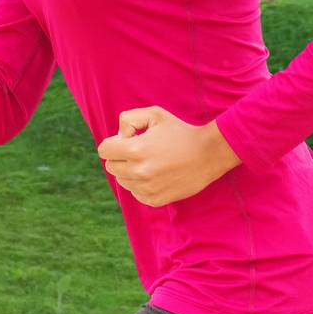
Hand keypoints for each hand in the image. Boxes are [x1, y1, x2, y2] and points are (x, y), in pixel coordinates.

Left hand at [95, 106, 240, 207]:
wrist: (208, 154)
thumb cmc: (180, 131)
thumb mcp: (154, 114)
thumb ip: (128, 120)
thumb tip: (118, 137)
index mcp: (136, 150)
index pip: (104, 150)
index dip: (113, 143)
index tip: (128, 140)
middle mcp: (139, 172)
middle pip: (111, 166)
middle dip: (120, 157)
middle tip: (139, 151)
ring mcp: (147, 188)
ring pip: (122, 181)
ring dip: (129, 172)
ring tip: (149, 162)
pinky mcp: (155, 200)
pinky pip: (135, 193)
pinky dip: (140, 185)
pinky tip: (155, 175)